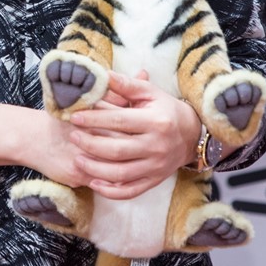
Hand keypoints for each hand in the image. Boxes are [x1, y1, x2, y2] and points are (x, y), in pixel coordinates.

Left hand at [65, 70, 201, 199]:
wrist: (192, 134)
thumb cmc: (165, 109)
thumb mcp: (150, 93)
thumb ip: (126, 85)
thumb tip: (102, 75)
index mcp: (156, 122)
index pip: (119, 121)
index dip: (94, 119)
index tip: (75, 116)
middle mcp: (157, 146)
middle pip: (117, 150)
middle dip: (90, 144)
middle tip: (73, 136)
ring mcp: (156, 167)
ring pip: (121, 174)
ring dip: (95, 169)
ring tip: (77, 158)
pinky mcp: (154, 181)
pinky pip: (130, 191)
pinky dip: (110, 190)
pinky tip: (93, 182)